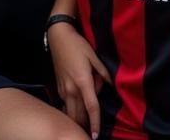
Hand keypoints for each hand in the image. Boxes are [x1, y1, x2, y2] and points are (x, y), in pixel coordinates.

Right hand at [50, 23, 111, 138]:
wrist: (59, 40)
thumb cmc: (79, 46)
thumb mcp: (94, 56)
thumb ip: (103, 72)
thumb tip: (110, 85)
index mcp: (83, 82)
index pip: (91, 107)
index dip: (95, 122)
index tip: (96, 135)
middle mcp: (71, 90)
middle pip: (79, 115)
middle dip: (85, 125)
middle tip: (92, 130)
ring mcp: (63, 90)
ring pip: (70, 113)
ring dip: (78, 120)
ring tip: (86, 124)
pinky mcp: (59, 89)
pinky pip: (66, 106)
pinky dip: (72, 111)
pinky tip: (78, 110)